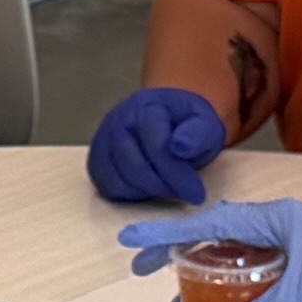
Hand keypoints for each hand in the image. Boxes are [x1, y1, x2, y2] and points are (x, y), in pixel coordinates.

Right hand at [83, 86, 231, 205]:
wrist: (166, 119)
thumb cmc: (186, 124)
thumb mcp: (205, 123)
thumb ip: (198, 133)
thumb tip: (180, 148)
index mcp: (146, 107)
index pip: (157, 146)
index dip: (177, 174)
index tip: (197, 194)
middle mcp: (117, 121)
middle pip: (134, 165)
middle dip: (162, 186)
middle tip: (184, 195)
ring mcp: (103, 141)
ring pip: (118, 179)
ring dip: (146, 192)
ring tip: (168, 188)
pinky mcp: (96, 160)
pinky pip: (107, 186)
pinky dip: (129, 195)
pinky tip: (148, 189)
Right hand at [118, 199, 301, 301]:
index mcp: (268, 219)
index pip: (208, 223)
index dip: (168, 233)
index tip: (134, 241)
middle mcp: (268, 228)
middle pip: (209, 237)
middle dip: (174, 251)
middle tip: (142, 267)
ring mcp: (277, 246)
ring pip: (226, 259)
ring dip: (200, 276)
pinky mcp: (288, 266)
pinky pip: (247, 275)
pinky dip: (228, 291)